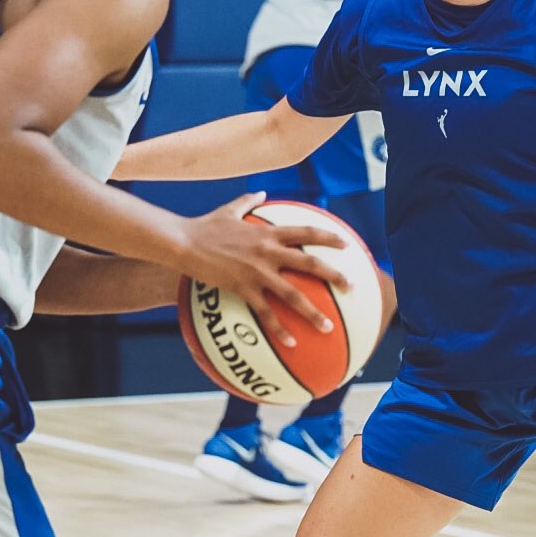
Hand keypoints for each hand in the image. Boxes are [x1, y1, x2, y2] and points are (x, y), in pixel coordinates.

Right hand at [182, 192, 348, 346]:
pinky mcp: (243, 289)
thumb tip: (260, 192)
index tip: (347, 245)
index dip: (329, 238)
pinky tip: (291, 343)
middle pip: (309, 263)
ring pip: (293, 294)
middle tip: (352, 287)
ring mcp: (257, 272)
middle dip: (334, 275)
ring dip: (313, 312)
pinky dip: (279, 330)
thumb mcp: (229, 209)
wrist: (183, 242)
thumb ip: (248, 201)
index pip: (306, 232)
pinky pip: (266, 313)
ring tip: (328, 327)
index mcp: (268, 233)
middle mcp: (268, 252)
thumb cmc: (204, 225)